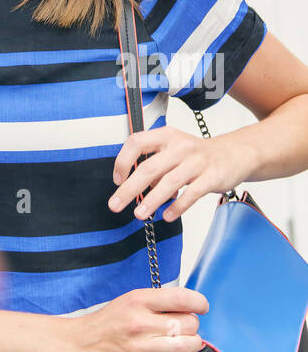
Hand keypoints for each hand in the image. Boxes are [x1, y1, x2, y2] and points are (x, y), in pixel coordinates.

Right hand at [63, 286, 208, 351]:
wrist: (76, 345)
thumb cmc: (104, 323)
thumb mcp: (127, 302)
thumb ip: (155, 303)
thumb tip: (187, 308)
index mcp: (138, 300)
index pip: (182, 298)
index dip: (199, 303)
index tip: (201, 308)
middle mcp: (140, 322)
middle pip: (189, 323)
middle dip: (192, 327)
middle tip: (183, 330)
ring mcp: (139, 347)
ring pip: (186, 346)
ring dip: (190, 346)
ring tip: (181, 346)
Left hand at [108, 125, 255, 221]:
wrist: (234, 153)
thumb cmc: (198, 154)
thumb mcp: (173, 149)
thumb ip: (155, 165)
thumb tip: (135, 187)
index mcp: (166, 136)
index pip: (136, 142)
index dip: (123, 161)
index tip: (117, 180)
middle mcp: (180, 146)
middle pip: (149, 167)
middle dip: (129, 188)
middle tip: (115, 205)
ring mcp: (197, 161)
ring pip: (169, 182)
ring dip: (151, 200)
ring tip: (139, 214)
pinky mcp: (212, 177)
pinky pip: (191, 194)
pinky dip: (177, 207)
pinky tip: (166, 216)